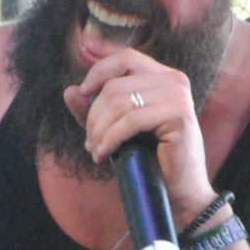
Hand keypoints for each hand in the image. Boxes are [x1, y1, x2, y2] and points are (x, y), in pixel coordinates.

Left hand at [63, 48, 213, 215]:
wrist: (179, 191)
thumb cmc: (149, 158)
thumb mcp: (115, 128)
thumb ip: (93, 109)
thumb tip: (70, 91)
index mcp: (163, 76)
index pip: (125, 58)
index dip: (99, 71)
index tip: (83, 92)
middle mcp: (174, 80)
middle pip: (116, 85)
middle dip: (94, 116)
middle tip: (90, 142)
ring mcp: (178, 96)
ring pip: (120, 103)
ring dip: (100, 130)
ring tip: (96, 150)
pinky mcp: (179, 115)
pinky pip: (131, 121)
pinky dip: (110, 139)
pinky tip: (103, 154)